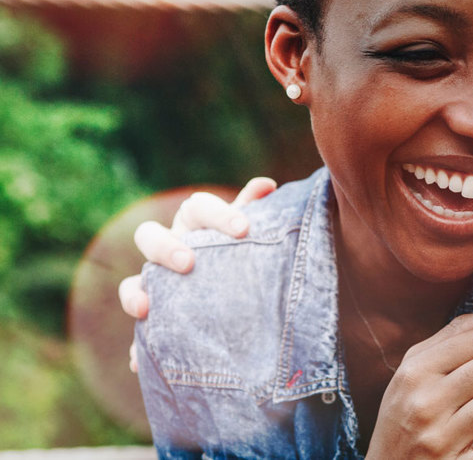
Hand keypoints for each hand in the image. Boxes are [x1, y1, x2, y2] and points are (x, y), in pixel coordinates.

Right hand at [119, 177, 275, 370]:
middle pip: (149, 236)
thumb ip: (254, 209)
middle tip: (188, 263)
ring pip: (131, 283)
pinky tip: (137, 361)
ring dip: (134, 294)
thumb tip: (267, 184)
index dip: (218, 214)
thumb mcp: (250, 234)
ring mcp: (156, 282)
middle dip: (165, 247)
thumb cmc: (243, 252)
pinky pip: (137, 334)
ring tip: (145, 309)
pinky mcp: (154, 318)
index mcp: (195, 222)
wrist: (239, 294)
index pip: (198, 207)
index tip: (243, 229)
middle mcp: (169, 247)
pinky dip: (136, 347)